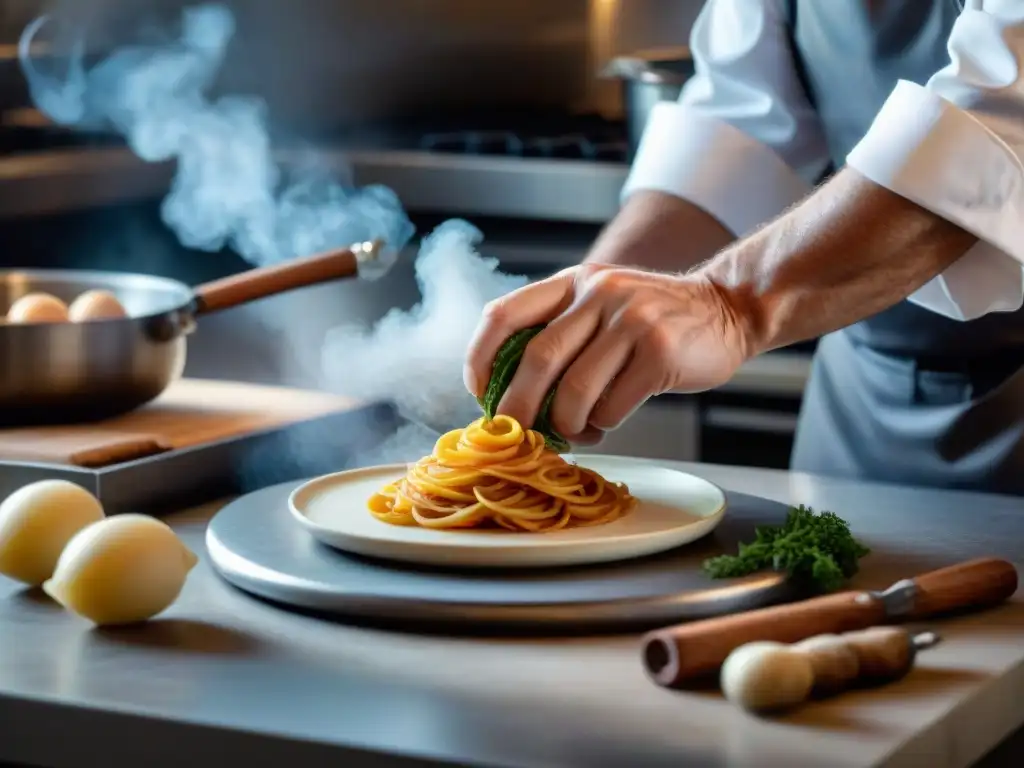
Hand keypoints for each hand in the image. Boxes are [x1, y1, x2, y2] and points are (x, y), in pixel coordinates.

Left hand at [464, 264, 752, 444]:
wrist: (727, 310)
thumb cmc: (653, 320)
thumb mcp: (602, 303)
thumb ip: (562, 332)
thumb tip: (510, 395)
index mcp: (573, 281)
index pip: (505, 313)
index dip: (480, 356)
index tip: (478, 391)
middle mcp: (599, 293)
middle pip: (537, 358)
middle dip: (517, 407)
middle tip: (516, 433)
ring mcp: (632, 320)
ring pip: (575, 390)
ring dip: (567, 423)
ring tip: (575, 431)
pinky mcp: (659, 352)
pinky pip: (613, 406)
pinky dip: (603, 424)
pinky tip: (609, 421)